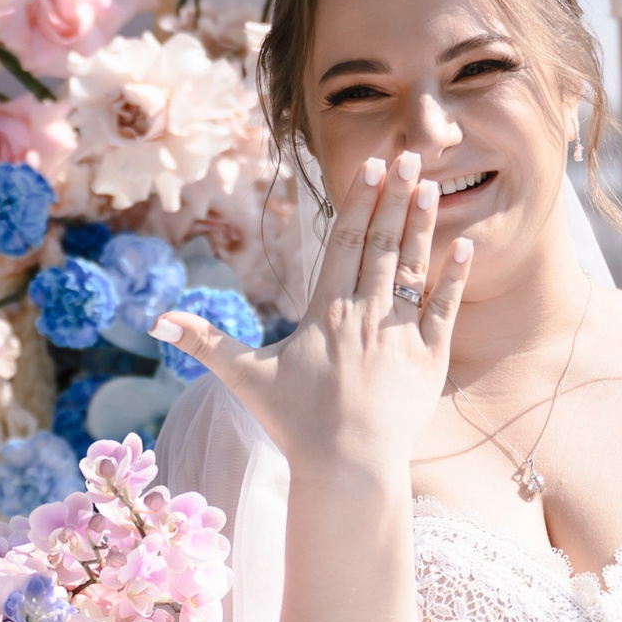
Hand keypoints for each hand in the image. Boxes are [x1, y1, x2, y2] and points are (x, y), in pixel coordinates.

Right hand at [153, 148, 470, 475]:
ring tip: (432, 185)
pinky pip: (446, 309)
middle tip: (412, 153)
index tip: (372, 166)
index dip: (358, 201)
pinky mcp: (430, 359)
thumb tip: (156, 320)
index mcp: (326, 312)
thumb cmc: (295, 424)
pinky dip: (455, 277)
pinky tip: (465, 244)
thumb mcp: (245, 378)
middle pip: (381, 244)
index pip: (344, 243)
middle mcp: (365, 314)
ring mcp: (400, 335)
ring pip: (414, 268)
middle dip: (395, 196)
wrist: (347, 467)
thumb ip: (204, 341)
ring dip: (422, 225)